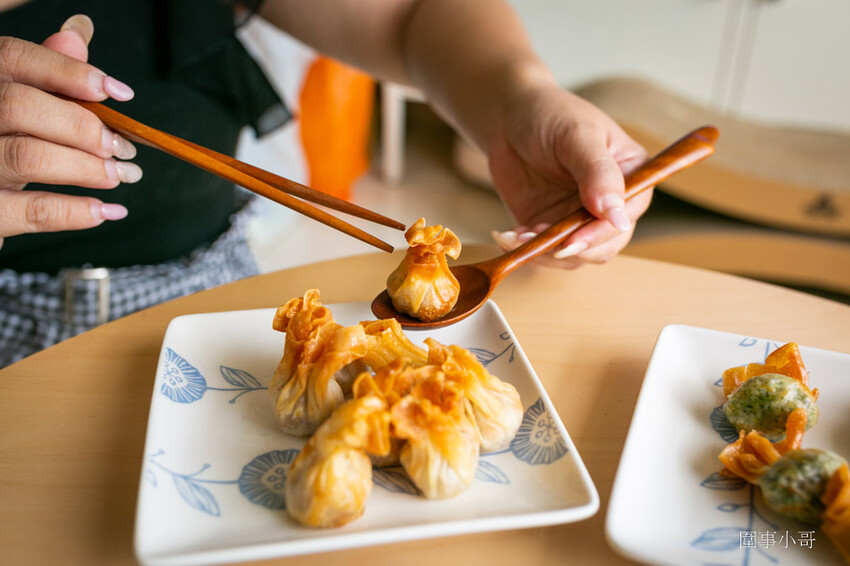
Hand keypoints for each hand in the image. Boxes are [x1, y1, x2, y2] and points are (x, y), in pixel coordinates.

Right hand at [0, 14, 140, 250]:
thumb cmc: (0, 144)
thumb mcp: (15, 102)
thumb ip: (43, 71)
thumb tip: (79, 33)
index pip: (15, 59)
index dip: (69, 71)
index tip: (119, 93)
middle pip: (20, 106)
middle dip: (83, 127)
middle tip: (122, 147)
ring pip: (28, 156)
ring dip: (87, 167)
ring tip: (122, 174)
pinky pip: (31, 212)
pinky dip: (77, 212)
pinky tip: (108, 211)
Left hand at [487, 77, 649, 268]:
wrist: (508, 117)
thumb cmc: (549, 114)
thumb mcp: (577, 136)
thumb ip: (598, 173)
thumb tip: (617, 216)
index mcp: (631, 176)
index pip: (626, 216)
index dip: (601, 233)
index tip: (572, 239)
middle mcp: (610, 203)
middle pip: (603, 246)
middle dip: (570, 249)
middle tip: (538, 242)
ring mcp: (579, 218)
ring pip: (573, 255)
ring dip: (544, 253)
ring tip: (515, 235)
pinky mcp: (551, 227)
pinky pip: (545, 251)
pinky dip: (527, 250)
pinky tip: (508, 235)